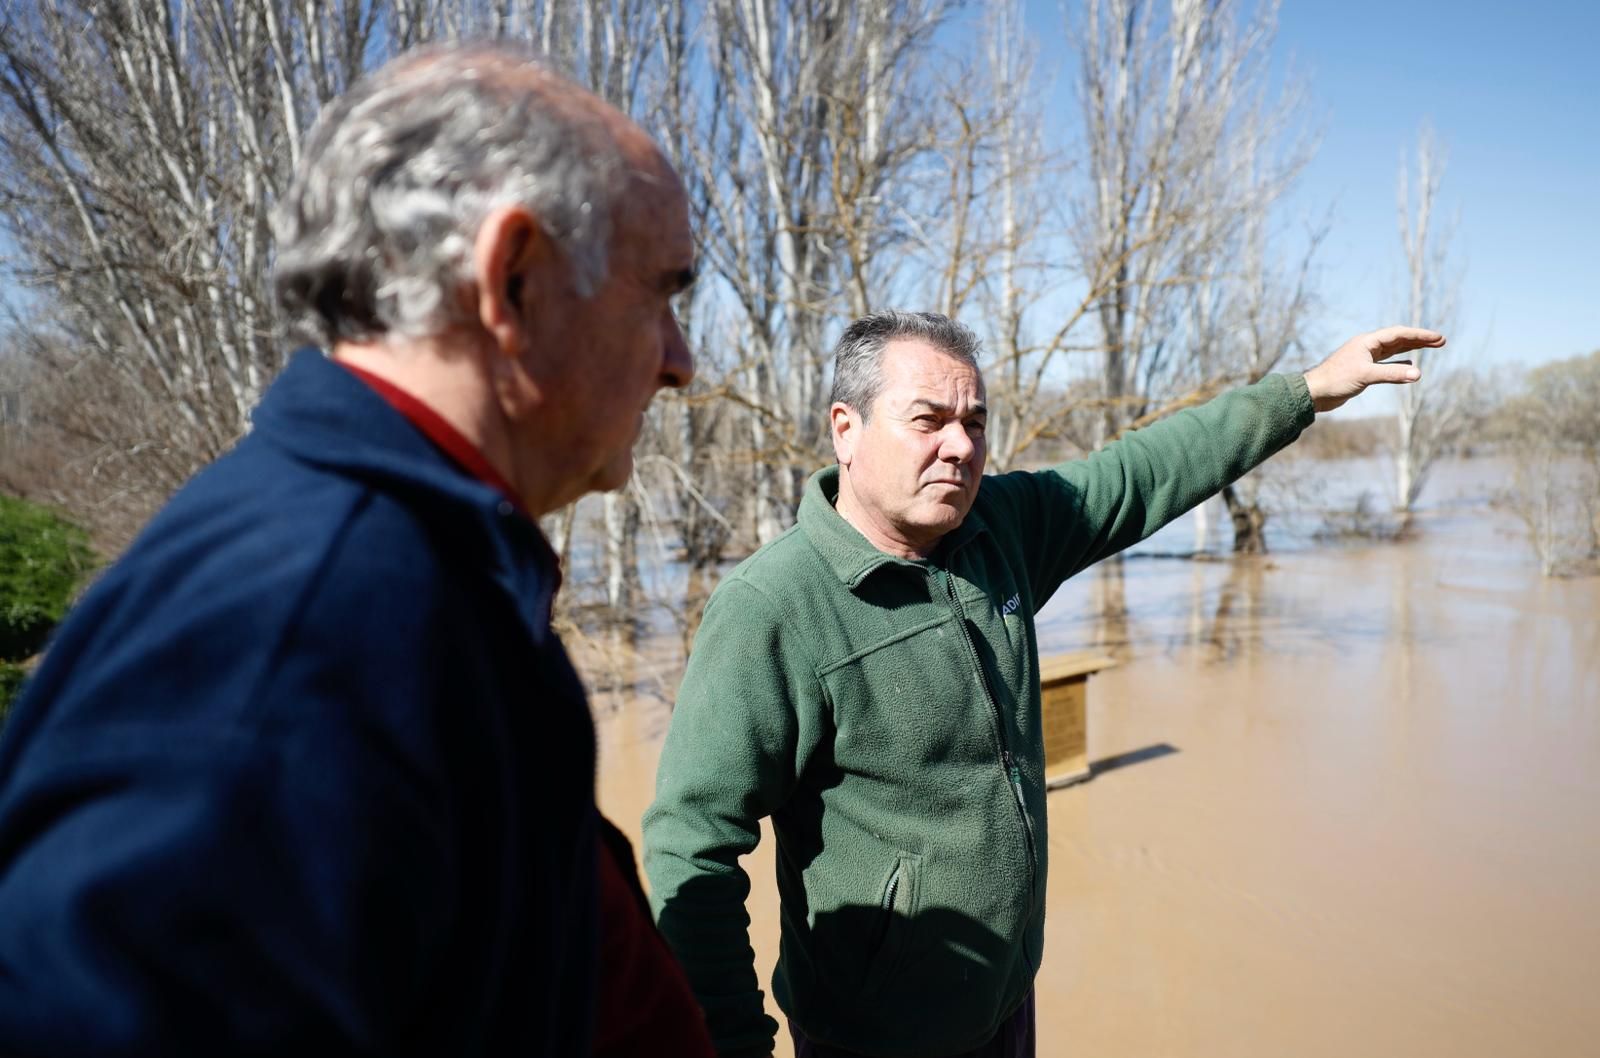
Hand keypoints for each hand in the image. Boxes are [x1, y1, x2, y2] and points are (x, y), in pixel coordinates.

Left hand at [1302, 326, 1444, 412]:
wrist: (1315, 393)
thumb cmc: (1336, 380)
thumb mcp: (1366, 376)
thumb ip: (1392, 374)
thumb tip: (1418, 374)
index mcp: (1367, 342)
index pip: (1398, 334)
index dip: (1419, 334)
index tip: (1438, 337)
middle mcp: (1367, 347)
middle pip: (1399, 339)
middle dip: (1420, 339)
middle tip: (1441, 341)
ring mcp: (1366, 358)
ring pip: (1394, 350)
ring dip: (1413, 348)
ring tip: (1432, 347)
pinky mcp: (1363, 370)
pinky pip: (1387, 363)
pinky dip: (1400, 363)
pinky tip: (1410, 365)